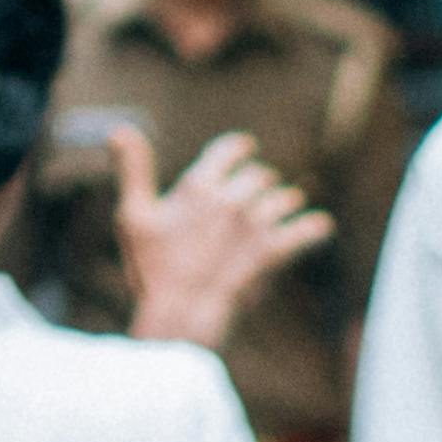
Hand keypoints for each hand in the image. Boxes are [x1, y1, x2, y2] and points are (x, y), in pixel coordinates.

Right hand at [107, 130, 330, 347]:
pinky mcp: (273, 251)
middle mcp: (231, 197)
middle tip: (261, 191)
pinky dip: (315, 228)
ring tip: (287, 207)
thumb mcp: (133, 216)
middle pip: (260, 176)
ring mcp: (255, 224)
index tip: (247, 149)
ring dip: (285, 203)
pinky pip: (306, 231)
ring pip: (284, 200)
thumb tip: (120, 129)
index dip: (239, 149)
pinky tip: (322, 226)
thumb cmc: (152, 269)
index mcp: (199, 184)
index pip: (230, 150)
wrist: (179, 312)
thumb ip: (134, 170)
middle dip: (260, 184)